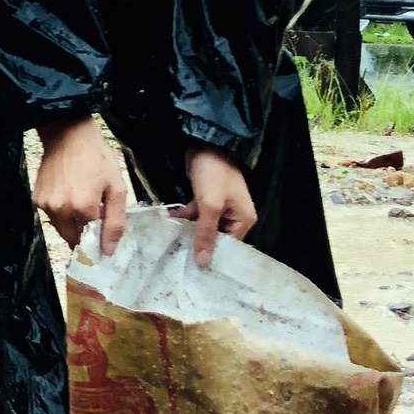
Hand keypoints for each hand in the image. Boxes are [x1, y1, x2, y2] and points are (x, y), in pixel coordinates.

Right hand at [34, 116, 130, 252]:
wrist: (68, 134)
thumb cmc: (96, 157)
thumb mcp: (116, 186)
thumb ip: (115, 222)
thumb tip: (109, 251)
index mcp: (83, 207)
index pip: (93, 239)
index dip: (100, 234)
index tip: (104, 226)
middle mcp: (61, 210)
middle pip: (74, 238)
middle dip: (85, 232)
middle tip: (94, 213)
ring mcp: (46, 205)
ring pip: (62, 229)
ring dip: (72, 223)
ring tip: (80, 198)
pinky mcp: (37, 199)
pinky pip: (51, 216)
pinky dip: (61, 212)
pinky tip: (68, 193)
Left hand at [180, 145, 257, 265]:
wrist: (204, 144)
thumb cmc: (213, 174)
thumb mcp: (210, 206)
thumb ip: (205, 233)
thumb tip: (203, 262)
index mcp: (243, 219)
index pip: (228, 246)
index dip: (212, 255)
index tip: (194, 269)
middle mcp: (234, 216)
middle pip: (215, 237)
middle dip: (197, 243)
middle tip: (178, 258)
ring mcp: (220, 207)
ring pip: (203, 226)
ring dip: (187, 230)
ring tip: (169, 242)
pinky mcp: (206, 199)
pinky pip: (196, 214)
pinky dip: (184, 217)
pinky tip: (169, 221)